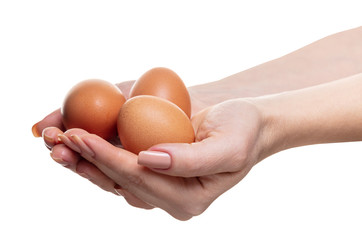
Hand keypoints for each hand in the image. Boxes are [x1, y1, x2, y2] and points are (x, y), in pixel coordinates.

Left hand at [43, 99, 268, 219]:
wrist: (250, 124)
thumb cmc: (244, 131)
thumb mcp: (230, 145)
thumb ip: (191, 160)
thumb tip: (149, 159)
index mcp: (189, 199)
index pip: (140, 179)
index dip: (108, 159)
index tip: (80, 136)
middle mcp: (171, 200)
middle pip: (120, 183)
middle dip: (88, 160)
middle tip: (58, 138)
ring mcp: (161, 189)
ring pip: (114, 180)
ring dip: (86, 161)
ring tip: (59, 143)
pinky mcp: (155, 175)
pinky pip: (121, 169)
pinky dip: (99, 156)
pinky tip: (80, 143)